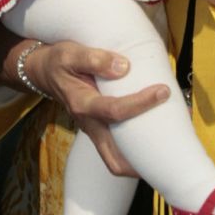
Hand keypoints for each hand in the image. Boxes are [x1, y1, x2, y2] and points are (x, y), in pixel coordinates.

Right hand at [22, 39, 168, 176]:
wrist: (44, 71)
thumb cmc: (59, 61)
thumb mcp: (71, 53)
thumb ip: (95, 58)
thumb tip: (124, 66)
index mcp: (82, 104)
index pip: (114, 111)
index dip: (141, 103)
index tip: (162, 91)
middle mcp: (88, 123)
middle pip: (113, 158)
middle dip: (141, 161)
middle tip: (171, 146)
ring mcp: (93, 130)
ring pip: (115, 159)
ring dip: (139, 160)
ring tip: (168, 144)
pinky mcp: (99, 129)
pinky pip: (116, 148)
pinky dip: (134, 149)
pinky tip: (154, 132)